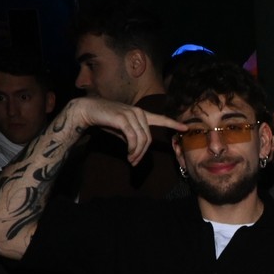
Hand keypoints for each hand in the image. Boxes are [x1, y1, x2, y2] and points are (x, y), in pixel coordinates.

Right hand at [68, 97, 185, 165]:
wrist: (88, 110)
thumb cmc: (105, 120)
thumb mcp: (122, 130)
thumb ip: (133, 136)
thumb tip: (138, 150)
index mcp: (140, 114)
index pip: (160, 118)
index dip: (173, 124)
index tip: (186, 128)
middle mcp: (139, 112)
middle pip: (148, 138)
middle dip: (142, 153)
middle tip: (134, 162)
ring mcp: (132, 114)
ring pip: (142, 140)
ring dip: (137, 153)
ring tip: (130, 160)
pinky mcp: (124, 119)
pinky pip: (133, 139)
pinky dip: (132, 149)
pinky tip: (128, 154)